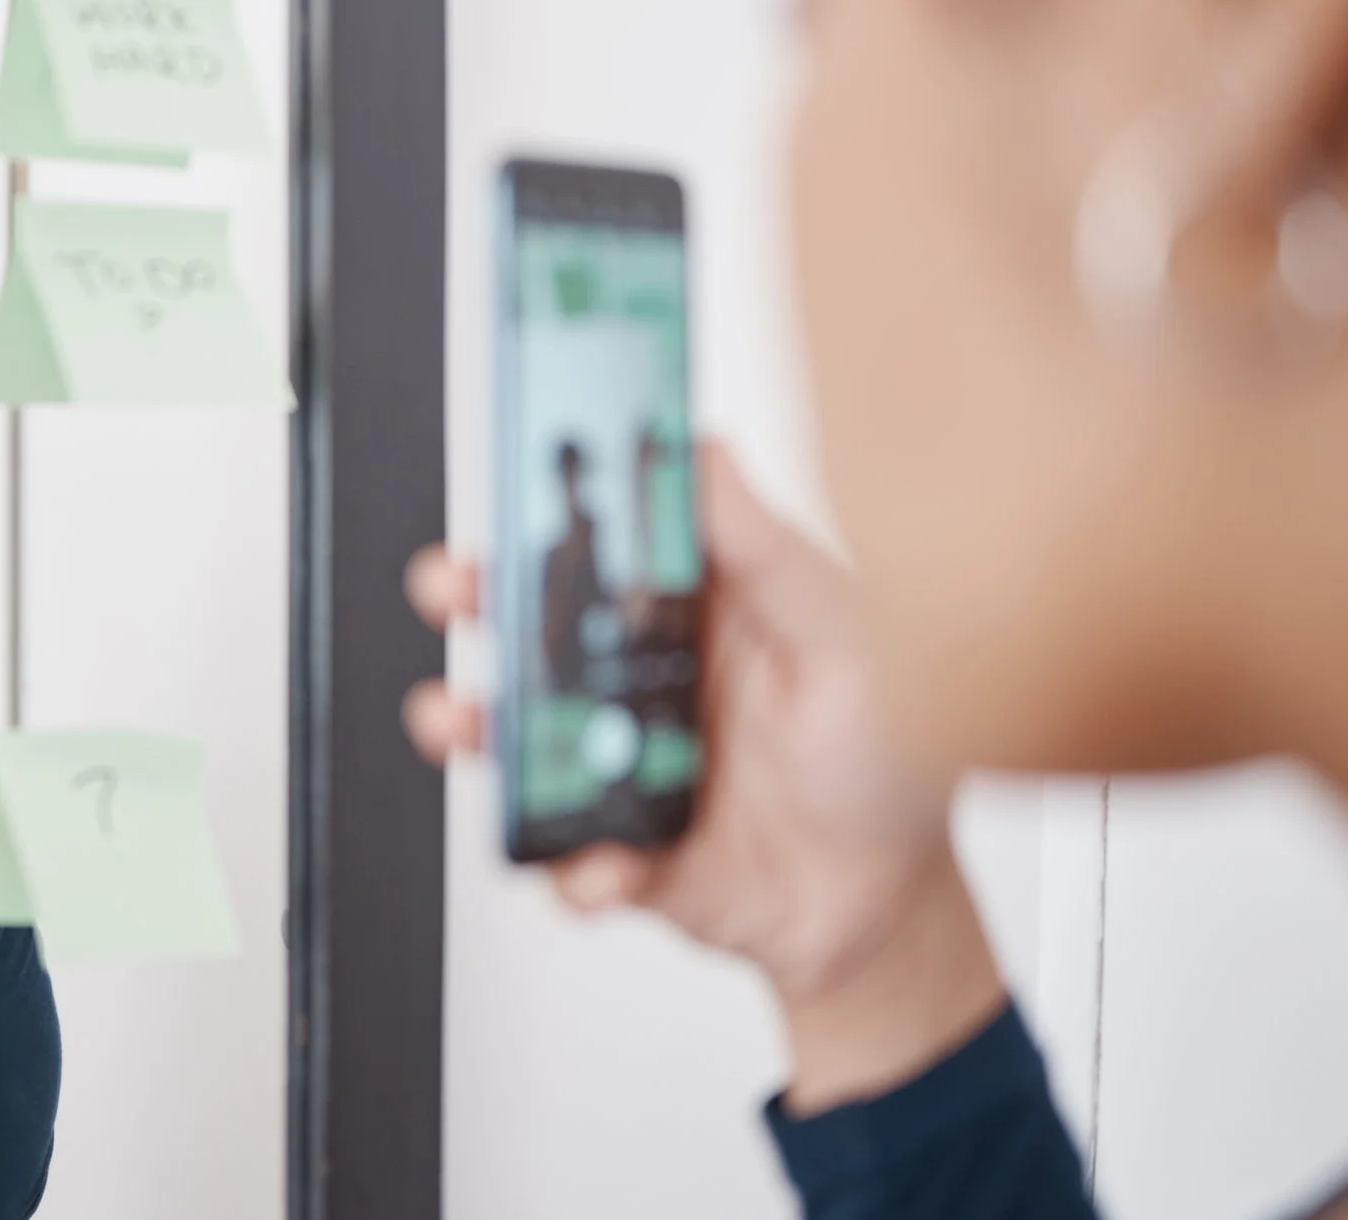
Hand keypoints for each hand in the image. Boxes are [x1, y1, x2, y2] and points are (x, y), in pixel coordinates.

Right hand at [405, 444, 1005, 1112]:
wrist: (894, 896)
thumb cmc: (883, 749)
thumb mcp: (838, 631)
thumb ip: (765, 549)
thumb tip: (705, 451)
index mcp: (688, 615)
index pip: (596, 546)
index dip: (539, 514)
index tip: (503, 486)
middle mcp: (639, 685)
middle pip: (528, 629)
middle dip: (473, 603)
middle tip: (453, 588)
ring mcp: (620, 770)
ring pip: (517, 743)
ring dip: (477, 730)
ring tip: (469, 723)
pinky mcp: (625, 855)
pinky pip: (571, 864)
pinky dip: (577, 871)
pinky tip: (607, 865)